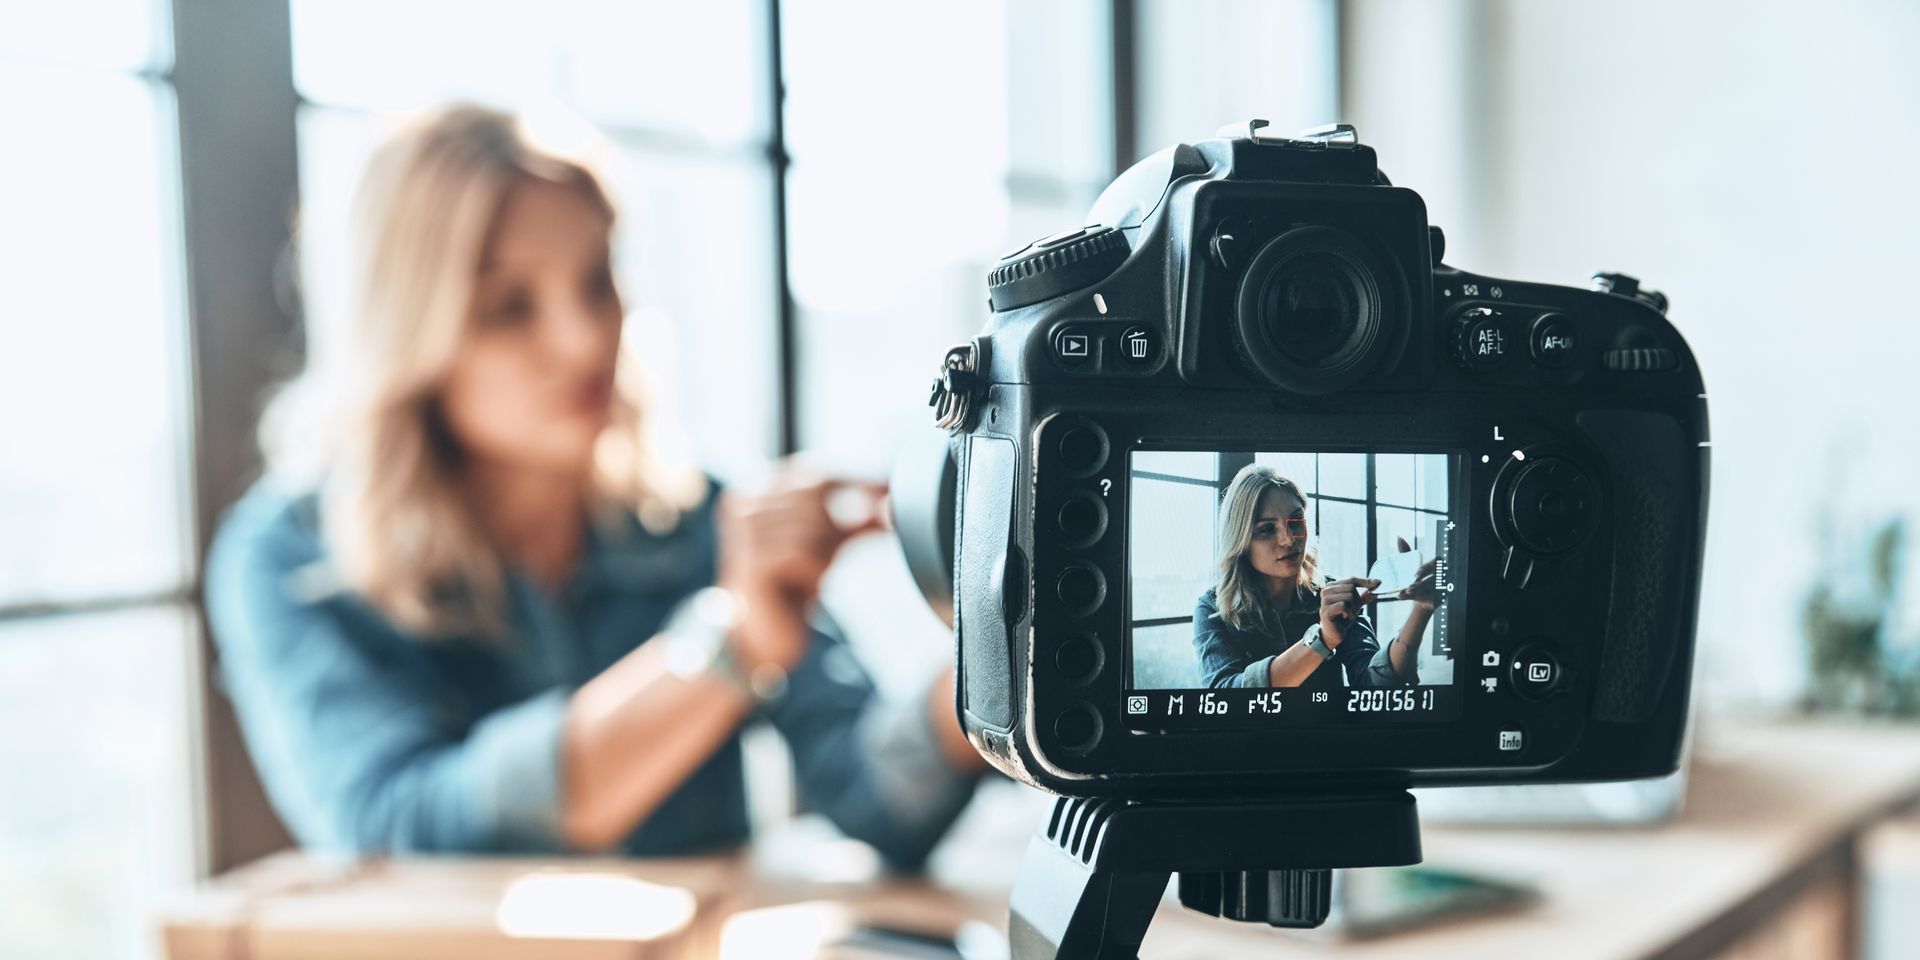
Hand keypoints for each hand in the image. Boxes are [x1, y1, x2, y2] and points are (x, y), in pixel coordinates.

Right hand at [717, 467, 886, 671]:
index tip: (888, 486)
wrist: (765, 635)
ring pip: (813, 526)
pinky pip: (802, 553)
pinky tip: (805, 587)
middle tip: (830, 558)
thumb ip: (857, 519)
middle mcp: (743, 504)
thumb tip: (893, 497)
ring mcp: (743, 532)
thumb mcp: (828, 544)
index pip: (813, 474)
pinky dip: (814, 571)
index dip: (853, 481)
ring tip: (809, 577)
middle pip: (815, 497)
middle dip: (836, 526)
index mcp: (756, 491)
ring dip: (823, 555)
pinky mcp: (750, 561)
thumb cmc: (793, 584)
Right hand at [1319, 577, 1379, 646]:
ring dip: (1352, 608)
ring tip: (1346, 615)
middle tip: (1351, 610)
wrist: (1334, 633)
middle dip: (1356, 600)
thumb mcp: (1356, 605)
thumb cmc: (1343, 617)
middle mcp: (1326, 590)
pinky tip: (1344, 618)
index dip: (1366, 581)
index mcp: (1332, 586)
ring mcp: (1325, 600)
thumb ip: (1364, 595)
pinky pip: (1343, 606)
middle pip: (1351, 588)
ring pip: (1348, 596)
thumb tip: (1377, 584)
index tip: (1379, 582)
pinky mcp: (1326, 610)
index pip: (1352, 580)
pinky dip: (1348, 613)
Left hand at [1391, 538, 1439, 611]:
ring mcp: (1443, 588)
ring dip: (1417, 592)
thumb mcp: (1410, 565)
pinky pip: (1428, 599)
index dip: (1426, 568)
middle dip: (1420, 584)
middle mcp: (1443, 575)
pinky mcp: (1440, 599)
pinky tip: (1403, 597)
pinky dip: (1416, 598)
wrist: (1418, 597)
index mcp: (1438, 564)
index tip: (1415, 574)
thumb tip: (1398, 537)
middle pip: (1434, 579)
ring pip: (1430, 590)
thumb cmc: (1416, 578)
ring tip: (1404, 593)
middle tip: (1408, 588)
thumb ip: (1406, 552)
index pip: (1436, 562)